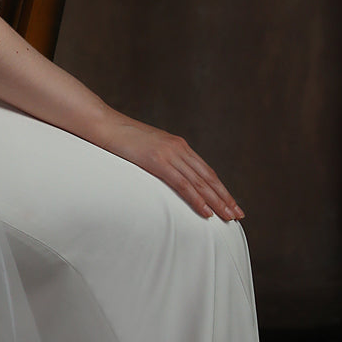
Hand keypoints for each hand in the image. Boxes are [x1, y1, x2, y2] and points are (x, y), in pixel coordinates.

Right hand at [98, 115, 244, 221]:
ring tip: (229, 217)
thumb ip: (160, 157)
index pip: (205, 170)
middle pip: (207, 177)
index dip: (219, 187)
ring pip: (199, 183)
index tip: (230, 201)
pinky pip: (182, 184)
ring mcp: (168, 154)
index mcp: (177, 144)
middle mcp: (178, 148)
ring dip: (216, 202)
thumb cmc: (120, 137)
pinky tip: (206, 212)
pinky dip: (197, 199)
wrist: (103, 124)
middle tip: (238, 214)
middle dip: (224, 197)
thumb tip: (166, 173)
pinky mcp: (157, 161)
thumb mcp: (146, 146)